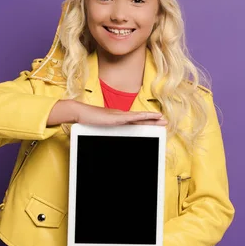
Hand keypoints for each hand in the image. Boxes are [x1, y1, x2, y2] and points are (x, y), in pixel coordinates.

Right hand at [48, 100, 166, 126]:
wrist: (79, 113)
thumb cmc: (87, 120)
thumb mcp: (100, 127)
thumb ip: (106, 129)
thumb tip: (108, 132)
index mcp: (118, 118)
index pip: (135, 121)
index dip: (146, 122)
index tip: (155, 124)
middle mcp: (121, 115)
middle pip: (140, 119)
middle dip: (153, 120)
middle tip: (165, 122)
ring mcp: (119, 116)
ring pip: (140, 117)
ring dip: (152, 118)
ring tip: (162, 120)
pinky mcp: (117, 117)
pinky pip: (133, 117)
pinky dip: (143, 117)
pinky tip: (150, 117)